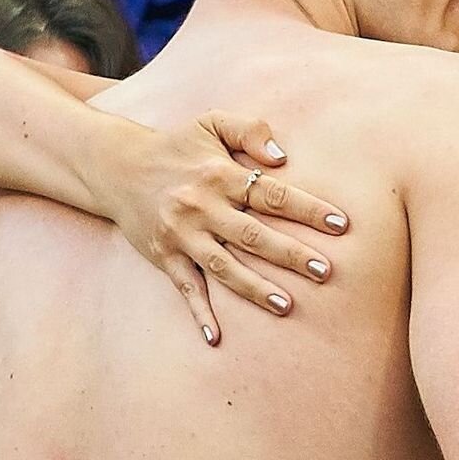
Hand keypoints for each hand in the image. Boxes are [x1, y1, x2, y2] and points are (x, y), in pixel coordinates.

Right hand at [89, 111, 349, 344]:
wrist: (117, 167)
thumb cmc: (177, 145)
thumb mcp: (212, 122)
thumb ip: (250, 131)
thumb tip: (282, 158)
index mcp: (219, 174)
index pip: (273, 194)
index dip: (308, 209)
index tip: (341, 225)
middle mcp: (202, 207)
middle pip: (254, 235)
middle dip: (292, 255)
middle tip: (326, 271)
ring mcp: (182, 235)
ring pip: (225, 267)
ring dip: (256, 288)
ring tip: (287, 305)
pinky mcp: (165, 257)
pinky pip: (186, 288)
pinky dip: (200, 312)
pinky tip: (216, 336)